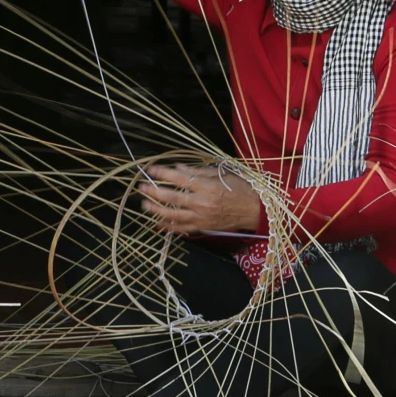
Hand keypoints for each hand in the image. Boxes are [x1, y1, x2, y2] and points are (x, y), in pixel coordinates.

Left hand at [139, 162, 262, 236]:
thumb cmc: (240, 188)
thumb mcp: (221, 174)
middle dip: (154, 192)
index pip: (180, 179)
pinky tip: (157, 222)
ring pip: (174, 216)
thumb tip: (177, 168)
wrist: (253, 210)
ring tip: (144, 205)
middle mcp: (202, 203)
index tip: (151, 169)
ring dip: (157, 210)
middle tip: (141, 187)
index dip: (163, 173)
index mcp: (207, 187)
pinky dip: (168, 226)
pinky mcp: (203, 227)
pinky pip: (182, 228)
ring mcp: (201, 217)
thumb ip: (197, 172)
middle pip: (173, 198)